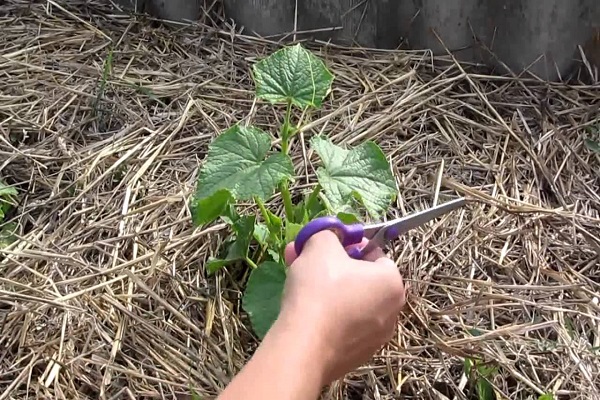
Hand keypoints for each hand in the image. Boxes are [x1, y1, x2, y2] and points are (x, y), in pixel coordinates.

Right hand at [277, 229, 406, 383]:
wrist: (303, 346)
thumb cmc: (320, 289)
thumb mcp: (321, 245)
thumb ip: (328, 234)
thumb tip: (328, 237)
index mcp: (392, 282)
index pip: (374, 253)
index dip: (348, 245)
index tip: (326, 245)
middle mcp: (392, 312)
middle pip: (360, 279)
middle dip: (331, 265)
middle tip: (304, 258)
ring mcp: (375, 338)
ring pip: (349, 302)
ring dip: (326, 288)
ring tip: (295, 281)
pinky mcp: (356, 356)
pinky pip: (342, 325)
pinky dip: (327, 315)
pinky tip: (302, 310)